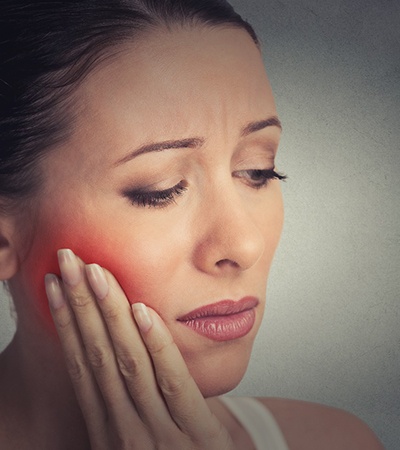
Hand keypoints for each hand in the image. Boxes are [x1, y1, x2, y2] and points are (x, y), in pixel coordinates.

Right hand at [45, 249, 235, 449]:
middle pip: (97, 355)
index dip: (65, 322)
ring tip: (94, 272)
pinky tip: (142, 311)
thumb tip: (111, 356)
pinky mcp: (197, 436)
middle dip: (79, 303)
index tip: (54, 284)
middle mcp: (125, 429)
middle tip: (67, 260)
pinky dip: (156, 345)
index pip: (81, 364)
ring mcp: (158, 434)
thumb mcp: (141, 435)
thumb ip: (126, 404)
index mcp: (109, 428)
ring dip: (109, 313)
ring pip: (127, 362)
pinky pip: (172, 383)